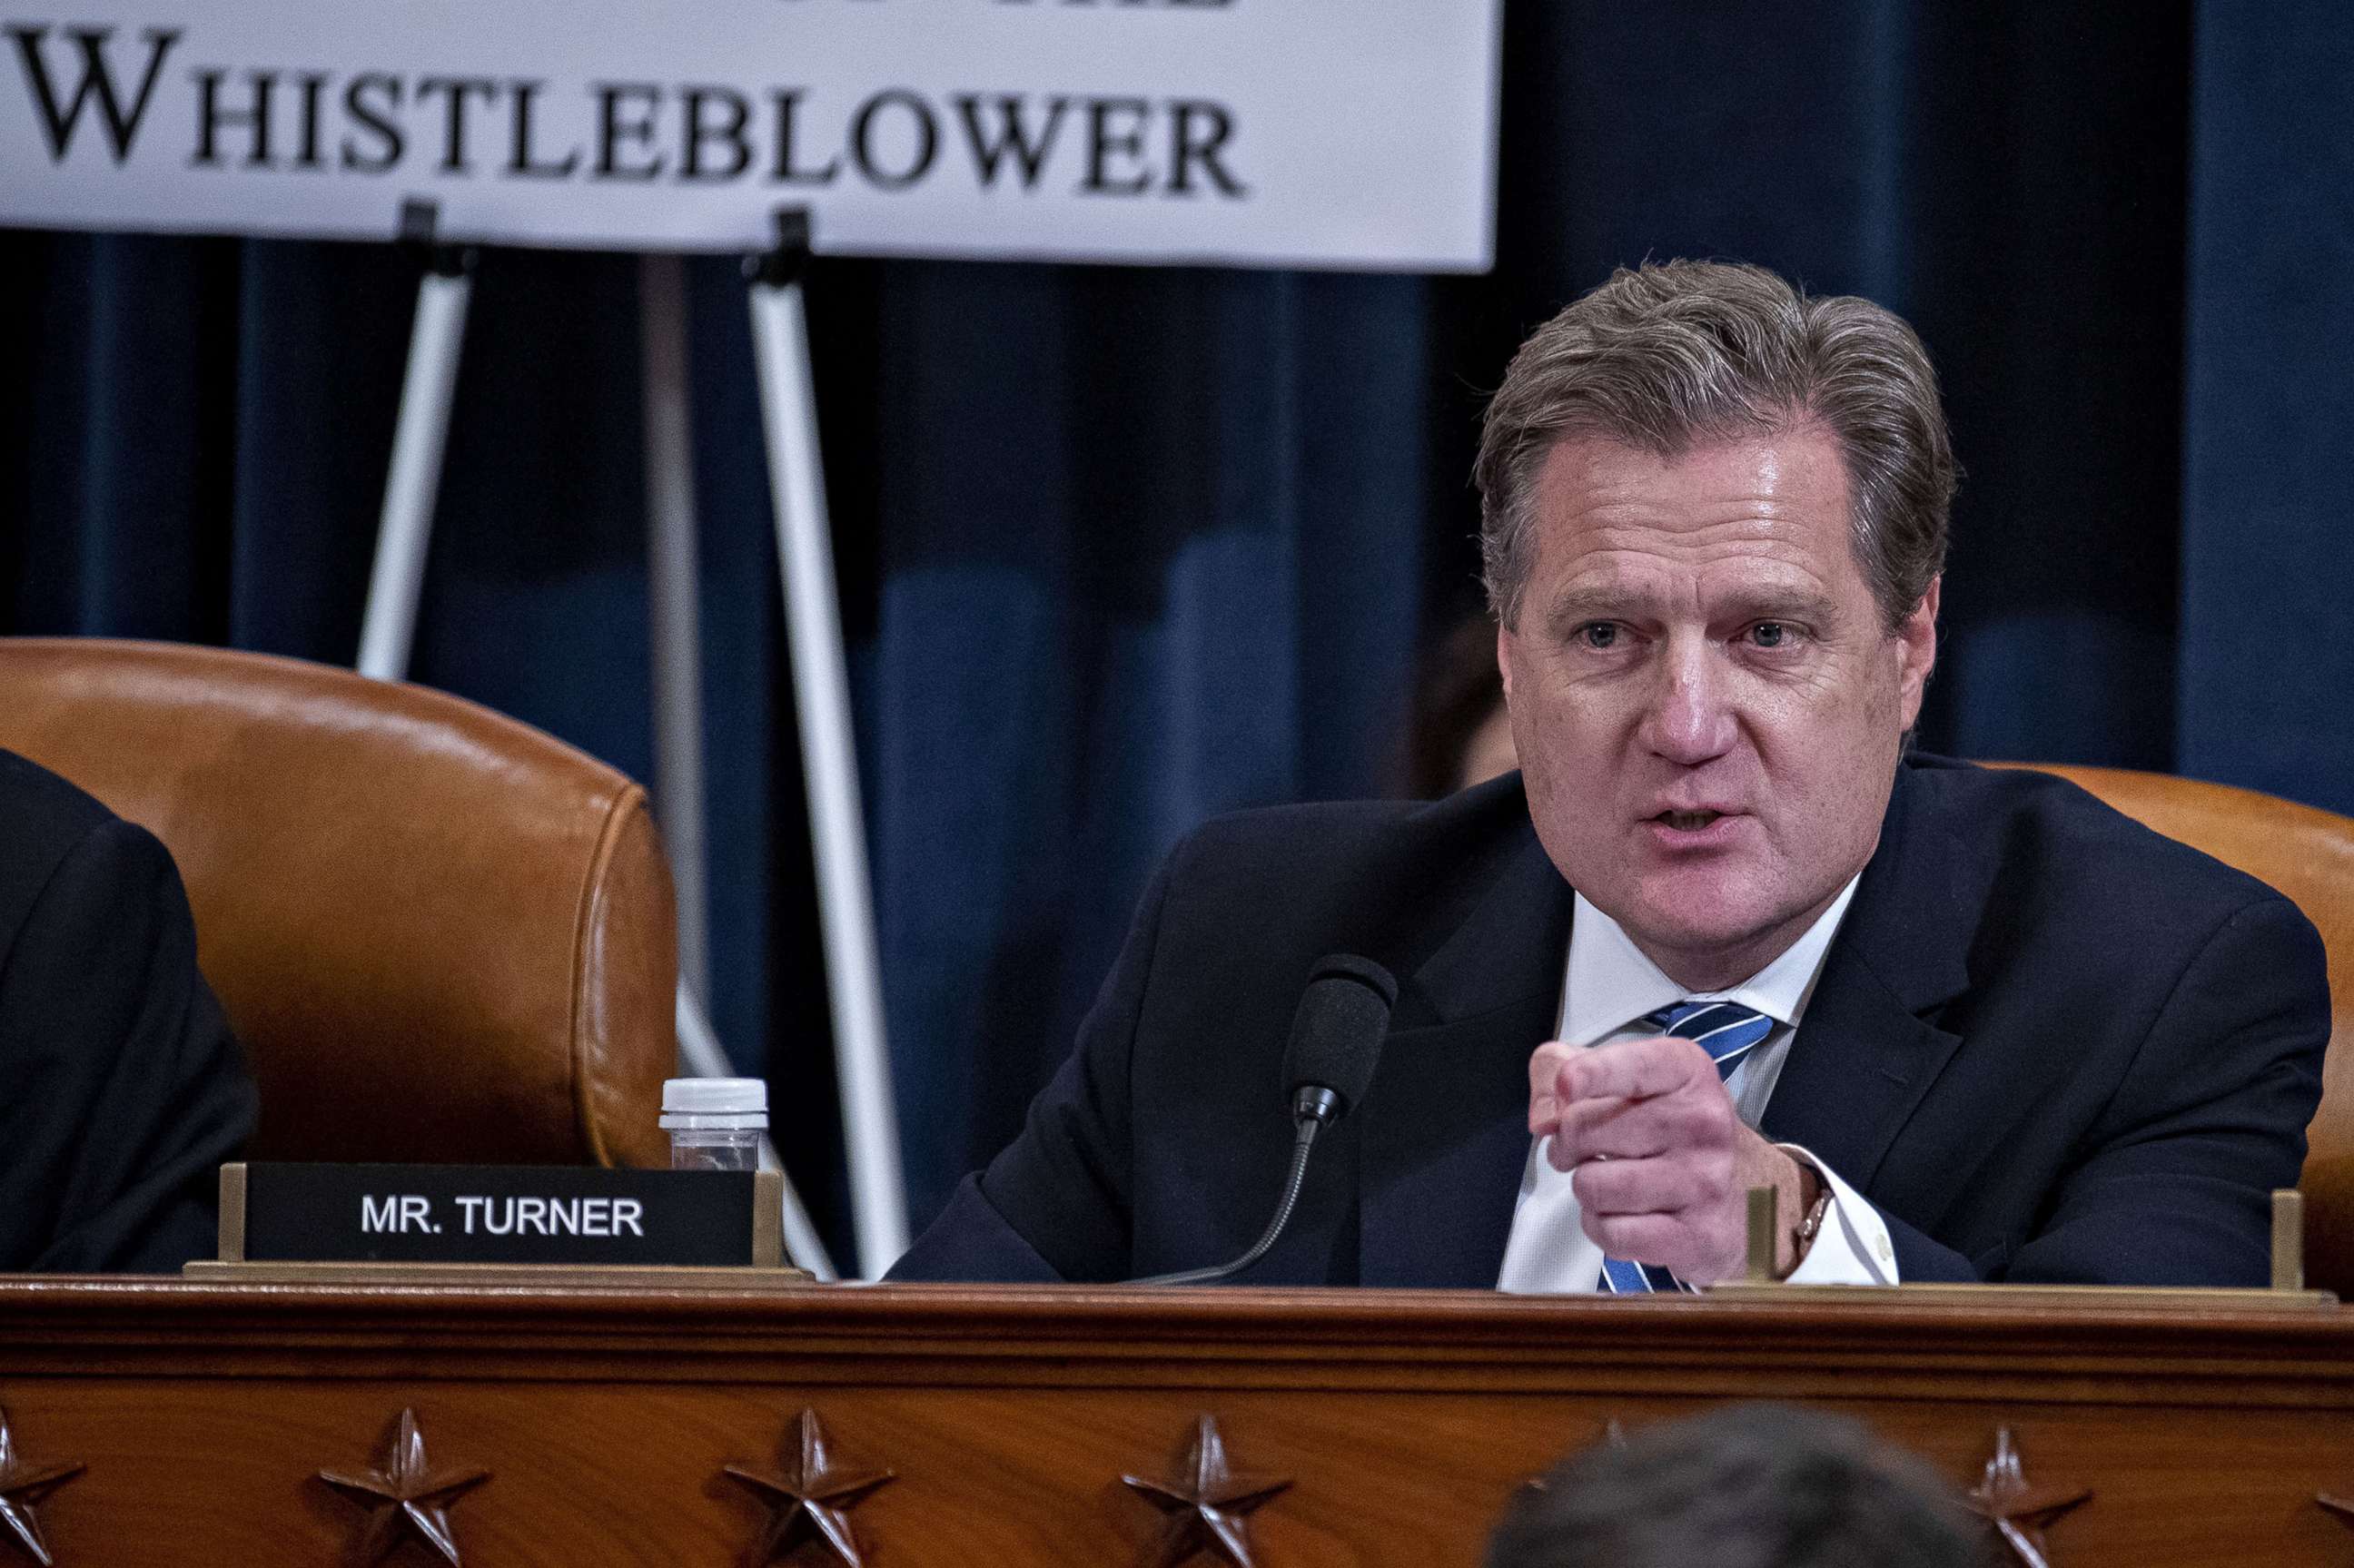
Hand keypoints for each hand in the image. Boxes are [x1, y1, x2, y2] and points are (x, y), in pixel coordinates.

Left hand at [1528, 1034, 1811, 1283]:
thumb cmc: (1672, 1129)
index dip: (1588, 1075)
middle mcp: (1703, 1121)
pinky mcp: (1698, 1235)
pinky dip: (1600, 1227)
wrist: (1748, 1192)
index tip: (1567, 1085)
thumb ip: (1559, 1069)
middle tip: (1586, 1149)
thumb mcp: (1622, 1077)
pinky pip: (1611, 1233)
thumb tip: (1544, 1117)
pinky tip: (1623, 1214)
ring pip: (1593, 1186)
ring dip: (1586, 1188)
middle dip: (1568, 1144)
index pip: (1630, 1067)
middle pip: (1585, 1129)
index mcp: (1685, 1071)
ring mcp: (1705, 1181)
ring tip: (1611, 1181)